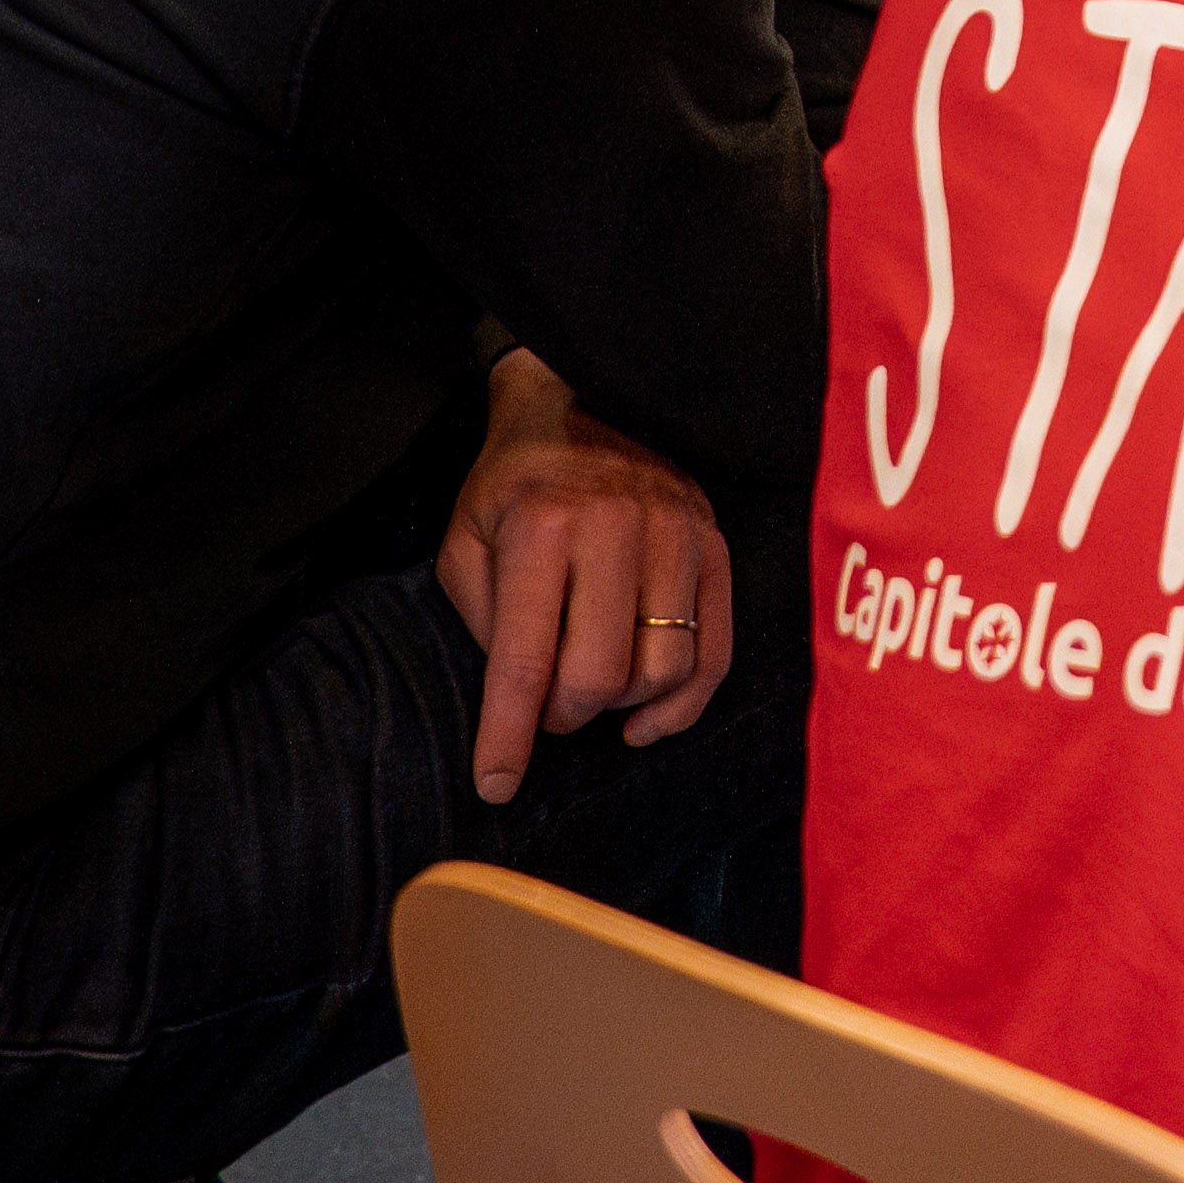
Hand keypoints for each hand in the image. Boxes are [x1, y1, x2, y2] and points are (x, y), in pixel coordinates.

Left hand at [438, 348, 732, 796]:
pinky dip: (682, 704)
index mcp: (542, 526)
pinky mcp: (715, 546)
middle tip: (546, 713)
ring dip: (620, 708)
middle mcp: (617, 528)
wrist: (586, 397)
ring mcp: (677, 535)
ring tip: (590, 697)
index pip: (523, 662)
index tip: (497, 785)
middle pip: (598, 677)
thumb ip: (484, 618)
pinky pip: (713, 653)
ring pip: (662, 670)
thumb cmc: (516, 481)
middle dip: (563, 717)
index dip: (507, 736)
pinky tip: (646, 721)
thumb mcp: (468, 537)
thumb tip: (519, 703)